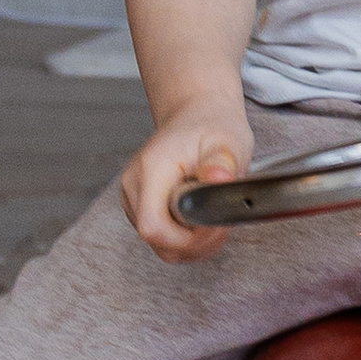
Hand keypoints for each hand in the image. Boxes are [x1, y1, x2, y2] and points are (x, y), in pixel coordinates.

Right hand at [118, 103, 250, 260]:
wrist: (197, 115)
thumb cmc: (212, 127)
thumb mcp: (227, 141)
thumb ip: (221, 162)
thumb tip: (219, 178)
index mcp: (151, 168)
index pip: (153, 226)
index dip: (186, 238)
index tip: (215, 225)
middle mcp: (134, 185)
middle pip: (156, 239)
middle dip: (194, 243)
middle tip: (222, 224)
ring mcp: (133, 197)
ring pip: (159, 244)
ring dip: (191, 244)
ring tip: (215, 221)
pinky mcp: (139, 207)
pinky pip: (160, 238)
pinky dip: (184, 239)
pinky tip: (203, 223)